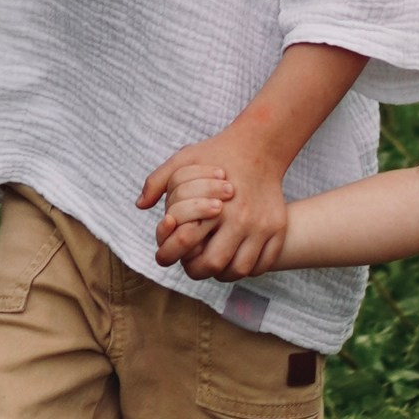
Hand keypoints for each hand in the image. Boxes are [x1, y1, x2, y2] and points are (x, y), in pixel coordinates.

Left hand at [140, 135, 293, 282]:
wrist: (260, 145)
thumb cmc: (217, 153)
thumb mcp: (184, 158)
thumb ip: (158, 180)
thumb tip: (140, 205)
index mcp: (215, 204)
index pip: (187, 244)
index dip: (170, 255)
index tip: (164, 257)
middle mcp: (241, 218)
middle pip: (214, 264)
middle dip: (195, 270)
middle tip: (189, 266)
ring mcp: (263, 225)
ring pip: (240, 269)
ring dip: (223, 274)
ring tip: (212, 266)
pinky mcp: (278, 228)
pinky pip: (264, 263)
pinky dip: (249, 269)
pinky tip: (235, 260)